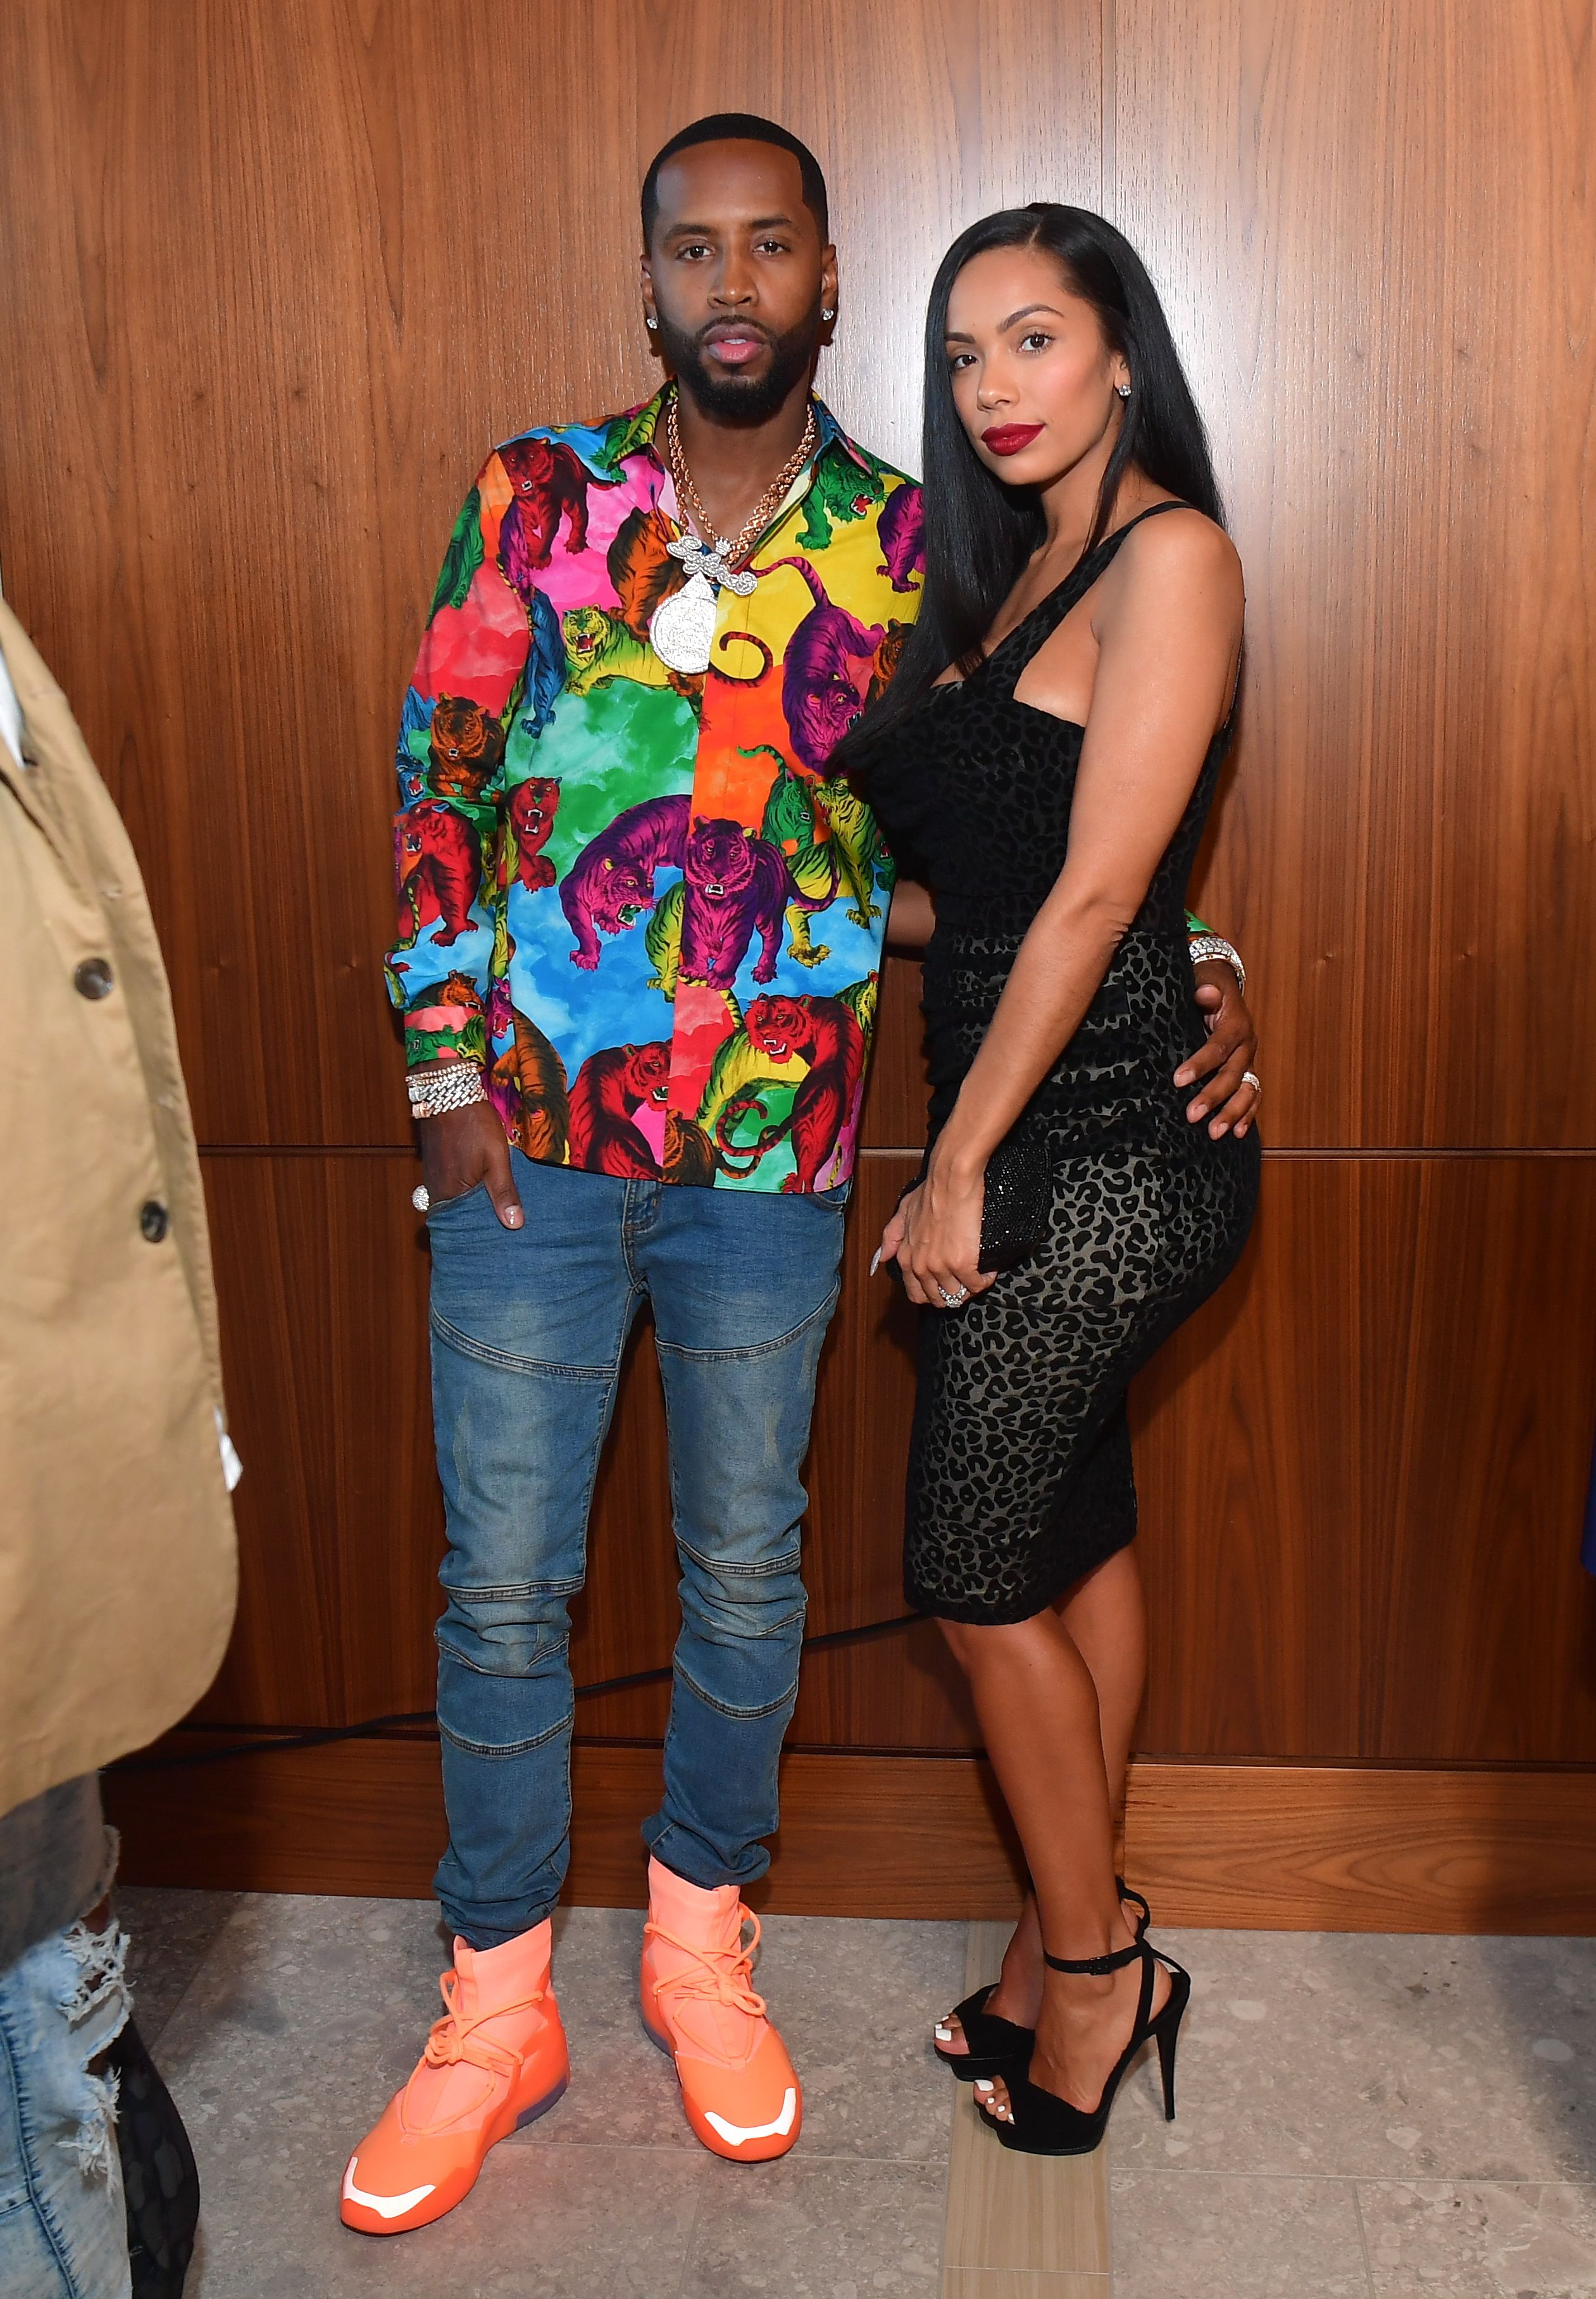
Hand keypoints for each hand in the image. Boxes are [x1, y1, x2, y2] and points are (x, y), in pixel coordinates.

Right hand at [419, 1100, 523, 1228]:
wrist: (449, 1091)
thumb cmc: (474, 1124)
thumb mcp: (496, 1158)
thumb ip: (504, 1192)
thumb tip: (514, 1224)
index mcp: (449, 1194)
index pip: (465, 1226)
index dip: (483, 1232)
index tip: (500, 1239)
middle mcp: (435, 1190)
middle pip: (459, 1215)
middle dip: (478, 1220)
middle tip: (502, 1227)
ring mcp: (432, 1176)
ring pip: (454, 1199)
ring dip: (471, 1204)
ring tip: (495, 1210)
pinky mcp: (433, 1164)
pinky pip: (449, 1186)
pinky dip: (464, 1190)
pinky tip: (480, 1188)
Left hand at [875, 1156, 995, 1308]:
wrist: (950, 1180)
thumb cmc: (930, 1192)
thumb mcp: (903, 1212)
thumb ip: (891, 1236)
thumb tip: (883, 1257)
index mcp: (906, 1257)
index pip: (916, 1294)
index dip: (933, 1293)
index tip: (945, 1284)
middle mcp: (920, 1267)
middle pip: (938, 1300)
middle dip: (953, 1295)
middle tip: (965, 1281)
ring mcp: (941, 1267)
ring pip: (958, 1295)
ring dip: (970, 1287)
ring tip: (978, 1272)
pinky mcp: (963, 1264)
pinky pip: (977, 1284)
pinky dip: (985, 1279)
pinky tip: (988, 1269)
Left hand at [1176, 961, 1259, 1138]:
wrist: (1222, 987)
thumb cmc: (1205, 985)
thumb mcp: (1203, 981)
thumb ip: (1204, 990)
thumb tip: (1206, 993)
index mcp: (1236, 1023)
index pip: (1218, 1047)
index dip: (1199, 1064)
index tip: (1178, 1080)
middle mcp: (1247, 1045)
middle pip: (1232, 1074)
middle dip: (1213, 1096)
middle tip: (1192, 1115)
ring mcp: (1249, 1061)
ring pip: (1247, 1090)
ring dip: (1232, 1113)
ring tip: (1215, 1133)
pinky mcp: (1248, 1071)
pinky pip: (1253, 1095)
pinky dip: (1247, 1114)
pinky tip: (1237, 1133)